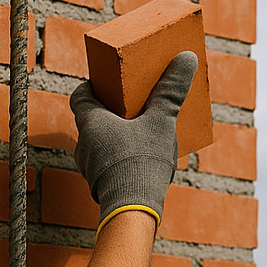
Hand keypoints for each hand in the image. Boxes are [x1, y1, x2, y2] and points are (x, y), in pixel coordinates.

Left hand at [70, 51, 197, 231]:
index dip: (93, 87)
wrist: (133, 209)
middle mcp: (84, 144)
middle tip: (133, 109)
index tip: (108, 85)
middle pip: (92, 120)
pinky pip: (106, 166)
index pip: (80, 95)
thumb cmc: (142, 162)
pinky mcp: (99, 187)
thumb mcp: (162, 122)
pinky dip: (120, 161)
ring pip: (99, 145)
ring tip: (141, 138)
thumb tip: (186, 57)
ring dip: (116, 139)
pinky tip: (141, 164)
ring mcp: (88, 168)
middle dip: (111, 114)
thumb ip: (171, 91)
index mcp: (91, 122)